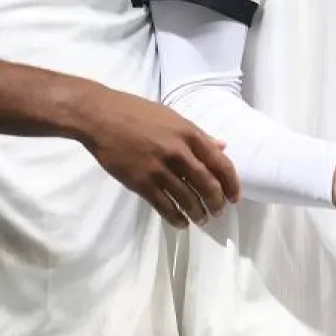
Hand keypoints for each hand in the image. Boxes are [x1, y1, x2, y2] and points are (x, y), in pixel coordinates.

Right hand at [75, 88, 241, 227]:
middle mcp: (178, 152)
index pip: (220, 164)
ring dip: (198, 212)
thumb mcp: (173, 117)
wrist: (101, 116)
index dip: (231, 183)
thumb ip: (199, 135)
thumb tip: (222, 146)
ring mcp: (159, 168)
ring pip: (187, 198)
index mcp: (189, 134)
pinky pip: (164, 206)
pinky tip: (181, 222)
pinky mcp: (140, 182)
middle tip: (218, 211)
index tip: (234, 197)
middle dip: (216, 202)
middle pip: (207, 185)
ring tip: (202, 219)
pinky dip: (176, 218)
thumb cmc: (137, 112)